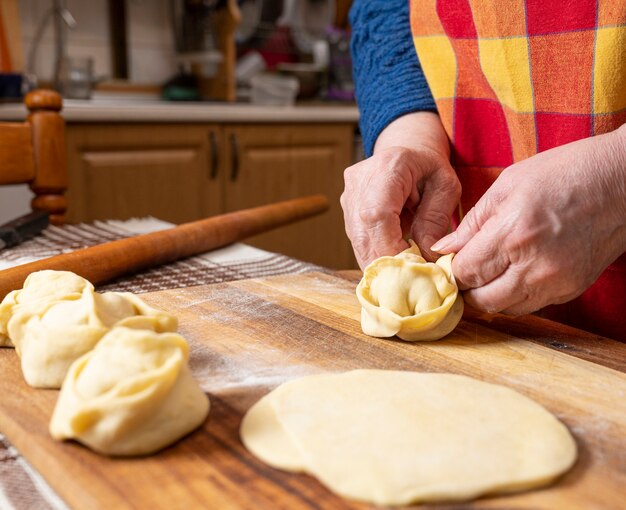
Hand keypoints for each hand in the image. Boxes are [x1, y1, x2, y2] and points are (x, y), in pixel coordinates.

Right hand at [341, 113, 460, 267]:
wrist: (406, 150)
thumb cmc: (430, 168)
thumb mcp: (446, 187)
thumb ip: (436, 220)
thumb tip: (426, 257)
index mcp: (388, 167)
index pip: (377, 215)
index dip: (391, 248)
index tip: (413, 268)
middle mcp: (359, 182)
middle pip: (364, 235)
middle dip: (388, 264)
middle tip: (412, 281)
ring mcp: (348, 198)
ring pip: (359, 244)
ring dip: (382, 263)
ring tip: (406, 272)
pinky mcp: (347, 212)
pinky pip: (359, 243)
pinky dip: (377, 257)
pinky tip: (395, 262)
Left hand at [432, 127, 625, 314]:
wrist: (622, 181)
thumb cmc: (563, 173)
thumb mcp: (506, 185)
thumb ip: (471, 223)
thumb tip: (442, 249)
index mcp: (512, 233)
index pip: (465, 272)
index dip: (452, 269)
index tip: (450, 260)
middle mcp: (533, 265)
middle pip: (481, 300)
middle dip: (466, 288)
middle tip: (466, 271)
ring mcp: (555, 282)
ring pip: (504, 309)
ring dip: (488, 296)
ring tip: (487, 273)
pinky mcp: (571, 290)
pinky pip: (530, 306)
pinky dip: (514, 296)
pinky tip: (512, 274)